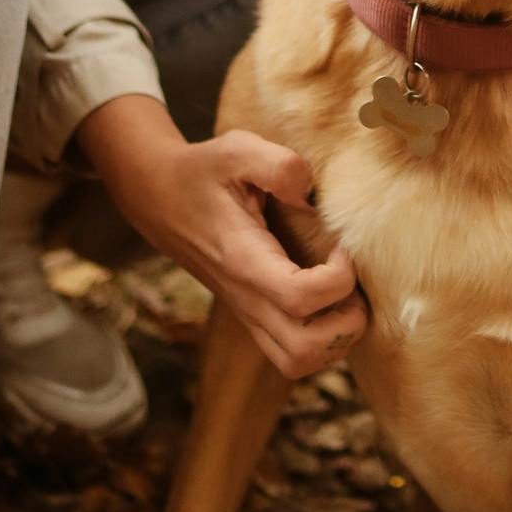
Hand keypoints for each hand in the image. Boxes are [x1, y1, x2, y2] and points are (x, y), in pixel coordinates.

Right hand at [74, 94, 368, 379]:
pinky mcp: (254, 317)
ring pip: (300, 362)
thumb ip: (280, 166)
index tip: (342, 245)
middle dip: (346, 322)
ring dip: (337, 338)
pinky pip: (294, 354)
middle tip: (352, 280)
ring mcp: (249, 314)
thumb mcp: (237, 149)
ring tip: (344, 294)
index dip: (339, 278)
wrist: (159, 197)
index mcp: (245, 261)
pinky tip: (330, 299)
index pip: (300, 299)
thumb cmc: (202, 172)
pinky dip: (324, 340)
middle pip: (305, 350)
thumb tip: (312, 198)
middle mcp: (247, 299)